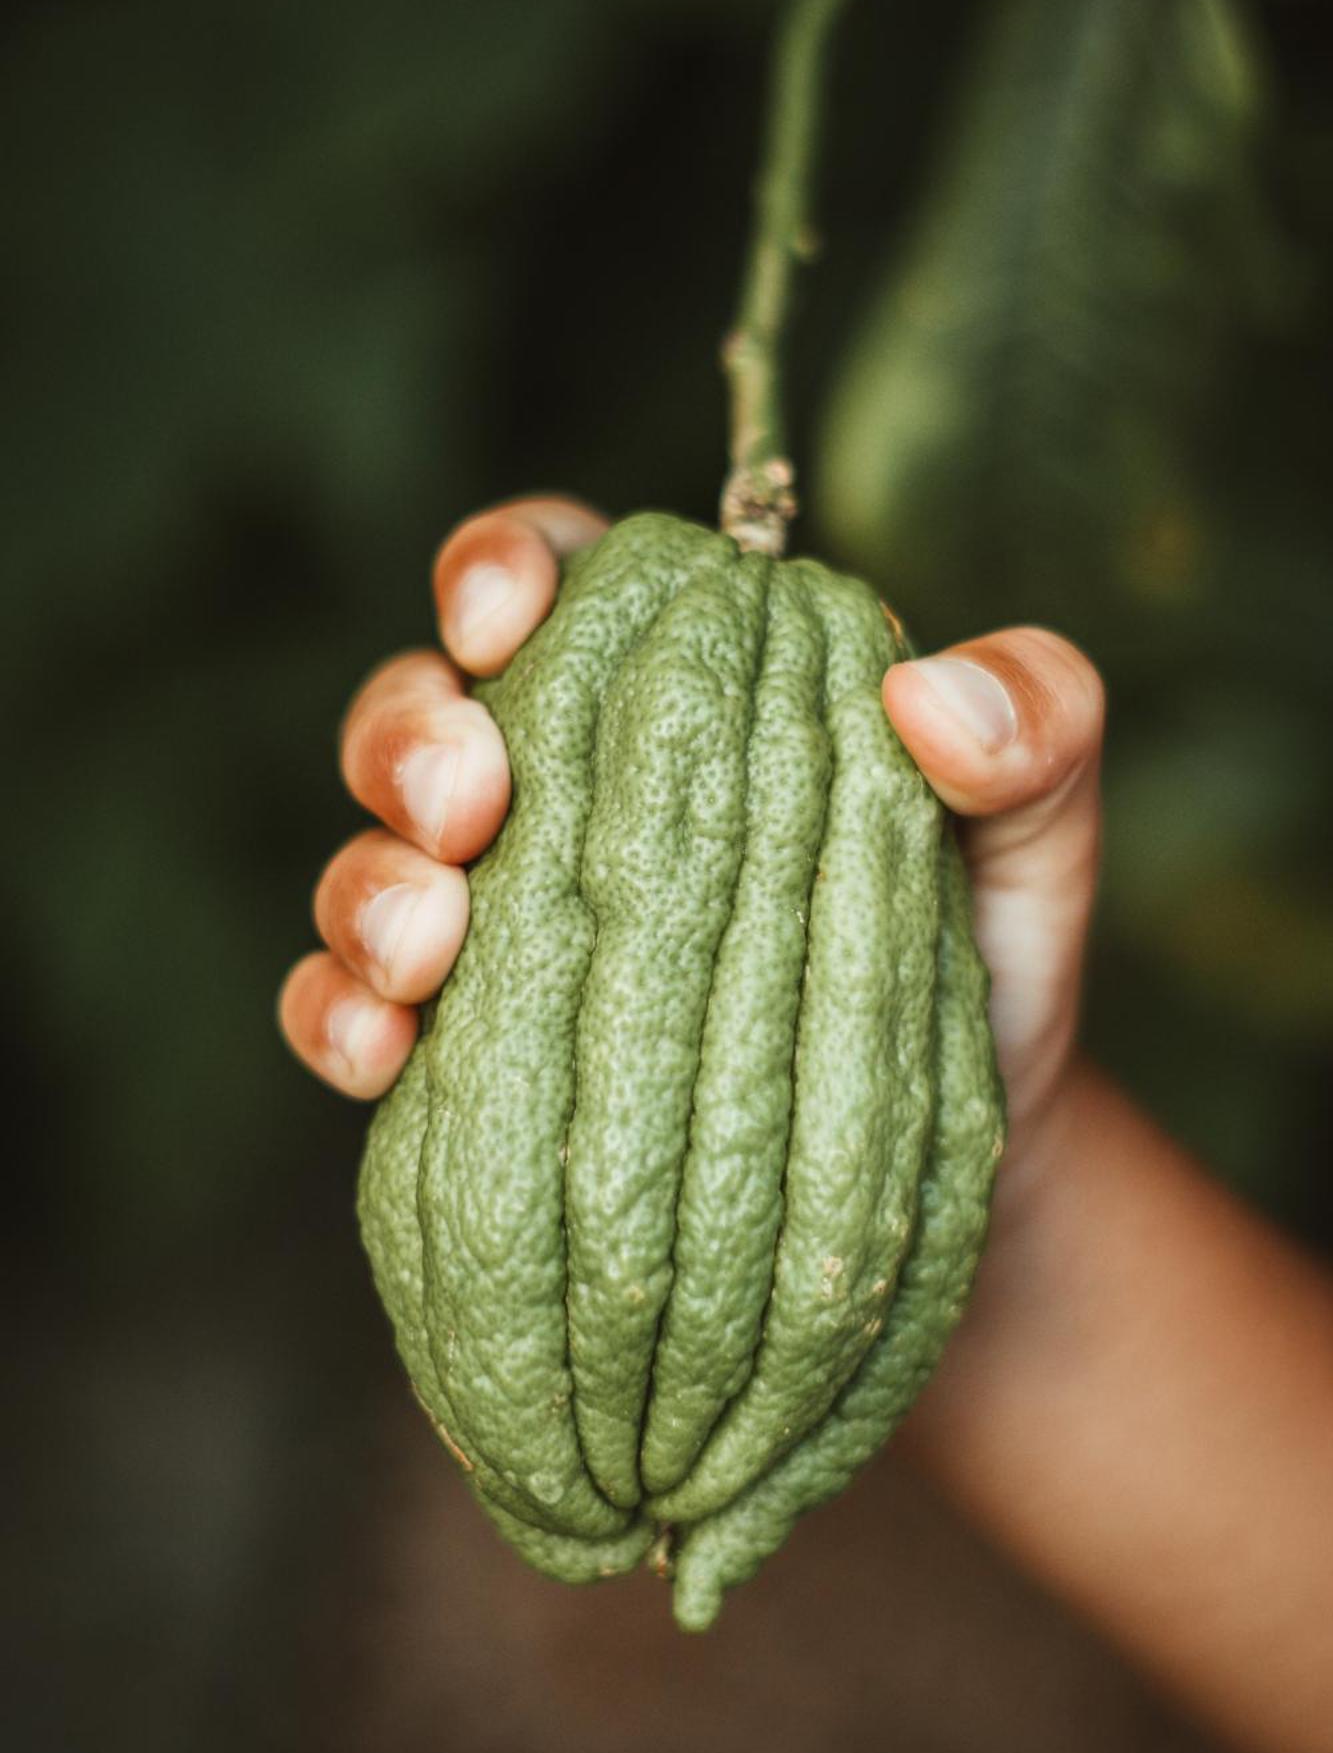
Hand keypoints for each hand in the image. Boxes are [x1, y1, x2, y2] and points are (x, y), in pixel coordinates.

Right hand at [279, 493, 1105, 1205]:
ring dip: (367, 886)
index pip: (552, 578)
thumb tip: (930, 691)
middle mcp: (559, 796)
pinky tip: (378, 1054)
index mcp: (672, 696)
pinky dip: (334, 1020)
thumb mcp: (1036, 849)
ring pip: (365, 860)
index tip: (503, 616)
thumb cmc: (971, 979)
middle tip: (465, 802)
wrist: (933, 1184)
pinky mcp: (461, 1053)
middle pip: (418, 712)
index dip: (498, 568)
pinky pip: (343, 1011)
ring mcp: (498, 927)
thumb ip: (1039, 732)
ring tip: (426, 947)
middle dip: (409, 737)